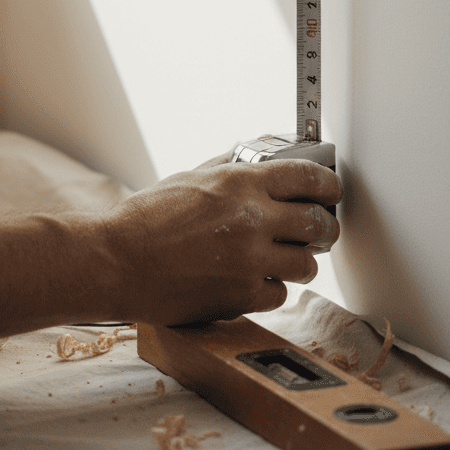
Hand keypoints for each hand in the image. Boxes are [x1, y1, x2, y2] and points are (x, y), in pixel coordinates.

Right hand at [103, 159, 341, 325]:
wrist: (117, 261)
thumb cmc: (148, 217)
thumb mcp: (193, 176)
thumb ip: (232, 166)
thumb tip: (261, 153)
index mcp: (242, 182)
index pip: (308, 177)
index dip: (328, 184)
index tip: (332, 190)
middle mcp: (253, 218)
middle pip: (319, 223)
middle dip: (324, 227)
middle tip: (319, 229)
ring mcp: (250, 260)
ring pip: (307, 264)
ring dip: (300, 261)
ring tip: (285, 258)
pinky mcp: (241, 296)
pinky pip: (280, 294)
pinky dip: (272, 288)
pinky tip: (256, 280)